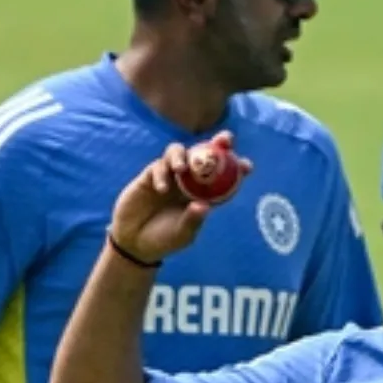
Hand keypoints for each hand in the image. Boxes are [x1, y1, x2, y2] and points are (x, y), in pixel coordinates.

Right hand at [108, 131, 251, 264]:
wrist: (135, 242)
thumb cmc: (165, 239)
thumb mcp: (183, 234)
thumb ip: (193, 220)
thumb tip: (203, 206)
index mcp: (204, 195)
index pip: (223, 178)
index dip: (236, 168)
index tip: (247, 166)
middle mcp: (189, 182)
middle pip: (204, 155)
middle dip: (217, 144)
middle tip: (226, 139)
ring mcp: (170, 176)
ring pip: (179, 152)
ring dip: (183, 155)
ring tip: (181, 169)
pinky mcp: (149, 176)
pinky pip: (158, 166)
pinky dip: (161, 174)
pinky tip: (161, 189)